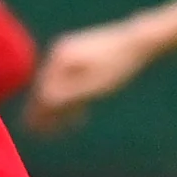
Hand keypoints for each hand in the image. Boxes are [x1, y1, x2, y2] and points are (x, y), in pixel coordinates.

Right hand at [21, 21, 151, 134]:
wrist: (139, 42)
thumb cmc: (117, 66)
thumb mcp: (93, 86)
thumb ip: (67, 95)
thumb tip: (43, 104)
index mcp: (59, 58)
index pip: (43, 91)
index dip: (38, 113)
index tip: (37, 132)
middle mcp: (59, 53)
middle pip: (47, 88)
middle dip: (45, 112)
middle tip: (41, 134)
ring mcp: (69, 53)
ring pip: (58, 86)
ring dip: (59, 107)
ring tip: (62, 129)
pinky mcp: (80, 56)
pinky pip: (68, 80)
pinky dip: (71, 97)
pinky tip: (79, 115)